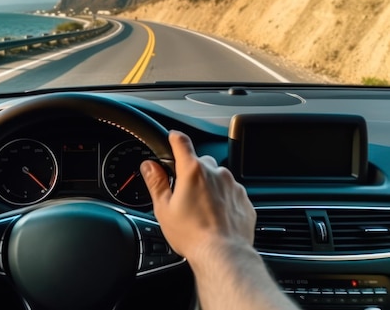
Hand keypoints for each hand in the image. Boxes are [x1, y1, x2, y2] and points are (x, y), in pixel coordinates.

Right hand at [140, 130, 255, 262]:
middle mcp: (215, 173)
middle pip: (201, 163)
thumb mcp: (164, 208)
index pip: (182, 143)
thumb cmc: (192, 234)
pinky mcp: (244, 200)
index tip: (173, 137)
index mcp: (192, 171)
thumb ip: (156, 182)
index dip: (175, 138)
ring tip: (201, 210)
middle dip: (193, 173)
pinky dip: (223, 200)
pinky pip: (231, 193)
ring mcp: (233, 186)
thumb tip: (149, 166)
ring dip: (209, 187)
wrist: (223, 255)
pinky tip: (215, 217)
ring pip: (217, 178)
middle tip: (184, 193)